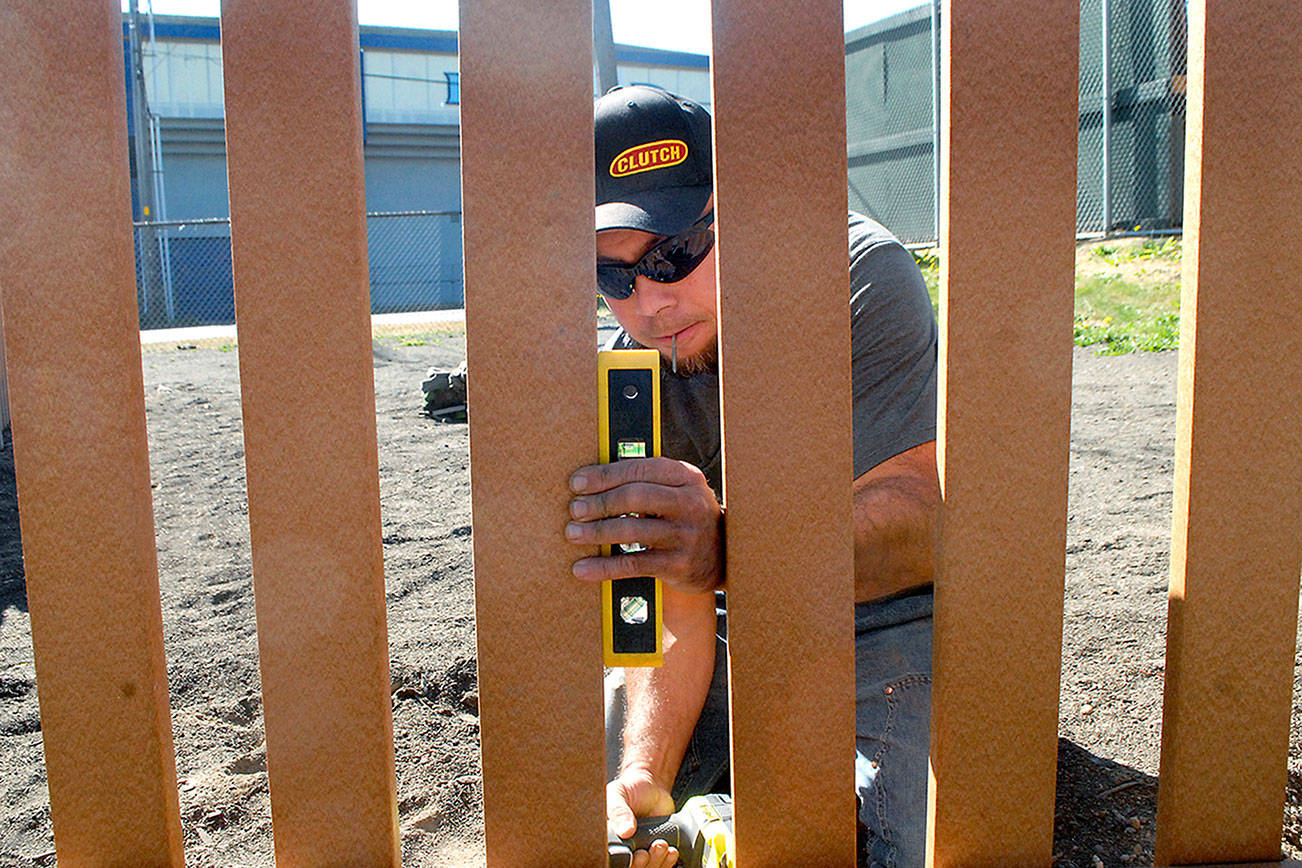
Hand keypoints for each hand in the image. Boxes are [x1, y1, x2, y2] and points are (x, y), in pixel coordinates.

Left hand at [566, 457, 722, 594]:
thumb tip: (591, 481)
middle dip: (599, 502)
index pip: (639, 469)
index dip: (604, 475)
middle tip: (575, 510)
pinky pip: (634, 564)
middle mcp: (690, 503)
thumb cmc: (685, 517)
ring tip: (573, 533)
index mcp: (686, 476)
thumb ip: (646, 482)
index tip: (577, 483)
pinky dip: (604, 567)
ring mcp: (686, 535)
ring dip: (596, 531)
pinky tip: (582, 568)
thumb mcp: (677, 491)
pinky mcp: (679, 565)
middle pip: (635, 496)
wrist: (724, 557)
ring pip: (632, 530)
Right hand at [608, 769, 678, 867]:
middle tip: (646, 852)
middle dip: (642, 864)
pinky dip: (667, 862)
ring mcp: (641, 851)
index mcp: (608, 839)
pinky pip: (662, 864)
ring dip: (656, 862)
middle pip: (632, 867)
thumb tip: (626, 830)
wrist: (652, 786)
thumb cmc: (630, 789)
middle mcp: (624, 848)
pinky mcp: (656, 851)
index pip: (613, 859)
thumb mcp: (618, 794)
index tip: (634, 855)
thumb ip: (619, 810)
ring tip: (661, 845)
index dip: (625, 862)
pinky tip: (671, 852)